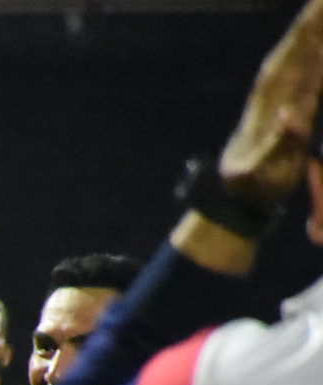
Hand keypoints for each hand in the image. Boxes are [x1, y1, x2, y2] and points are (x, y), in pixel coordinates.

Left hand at [219, 0, 322, 206]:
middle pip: (297, 51)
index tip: (319, 8)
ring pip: (303, 57)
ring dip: (314, 32)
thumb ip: (279, 144)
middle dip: (312, 23)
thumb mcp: (261, 171)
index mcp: (272, 104)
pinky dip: (318, 56)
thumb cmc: (252, 185)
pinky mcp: (293, 107)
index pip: (292, 61)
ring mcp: (284, 100)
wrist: (239, 196)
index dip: (306, 36)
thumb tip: (293, 114)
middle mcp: (276, 97)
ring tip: (322, 6)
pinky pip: (310, 74)